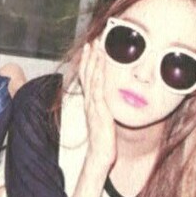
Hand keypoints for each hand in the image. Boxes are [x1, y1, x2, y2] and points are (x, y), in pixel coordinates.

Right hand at [79, 41, 115, 167]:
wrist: (101, 154)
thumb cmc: (104, 139)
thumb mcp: (105, 119)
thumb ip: (105, 108)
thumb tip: (109, 101)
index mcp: (90, 103)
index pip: (86, 78)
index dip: (87, 62)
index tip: (89, 49)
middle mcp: (89, 101)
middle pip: (86, 74)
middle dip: (89, 57)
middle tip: (92, 41)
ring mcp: (93, 105)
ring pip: (91, 78)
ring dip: (93, 61)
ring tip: (96, 47)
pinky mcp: (99, 110)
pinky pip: (98, 89)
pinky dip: (98, 75)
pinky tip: (100, 66)